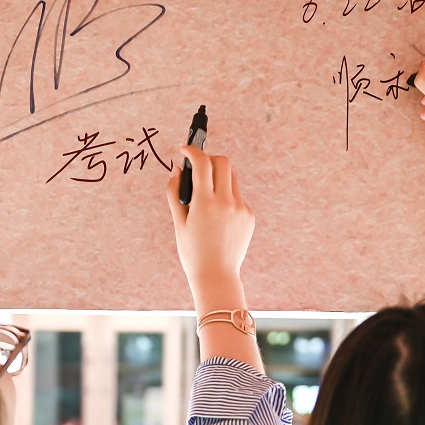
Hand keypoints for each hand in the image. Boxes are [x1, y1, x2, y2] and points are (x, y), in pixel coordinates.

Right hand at [165, 146, 255, 294]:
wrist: (216, 276)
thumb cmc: (192, 252)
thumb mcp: (178, 223)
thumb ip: (175, 193)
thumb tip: (177, 170)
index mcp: (205, 203)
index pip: (203, 163)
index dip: (192, 151)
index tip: (184, 148)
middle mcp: (226, 202)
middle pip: (223, 162)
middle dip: (209, 159)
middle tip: (198, 167)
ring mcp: (241, 208)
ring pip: (231, 178)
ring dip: (218, 177)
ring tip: (206, 193)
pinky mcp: (249, 216)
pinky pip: (237, 196)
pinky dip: (226, 196)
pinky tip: (217, 216)